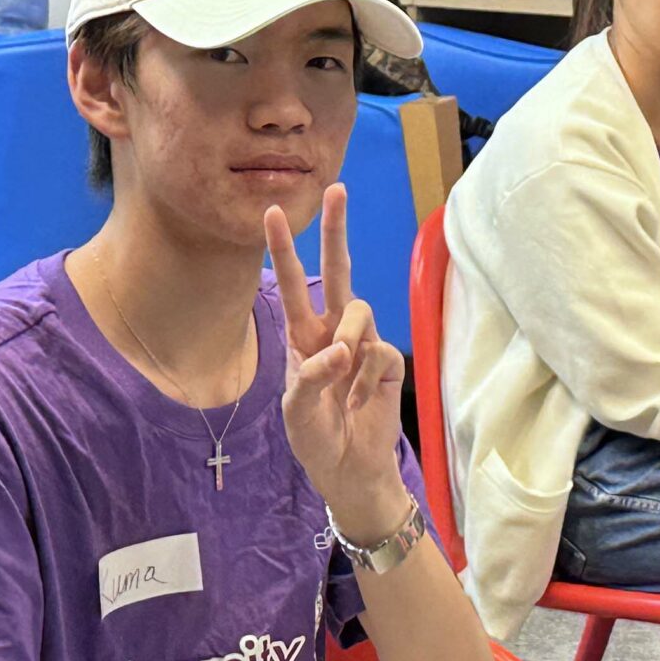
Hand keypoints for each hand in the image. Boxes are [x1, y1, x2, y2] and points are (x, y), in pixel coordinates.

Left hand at [265, 185, 408, 543]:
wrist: (347, 470)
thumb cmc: (315, 438)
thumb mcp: (296, 410)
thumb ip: (312, 377)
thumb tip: (341, 350)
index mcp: (303, 337)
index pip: (292, 285)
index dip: (283, 250)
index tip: (271, 211)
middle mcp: (333, 332)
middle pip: (337, 271)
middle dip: (335, 231)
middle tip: (335, 189)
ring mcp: (363, 344)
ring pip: (358, 309)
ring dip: (347, 339)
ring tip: (342, 380)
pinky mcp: (388, 362)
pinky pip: (378, 350)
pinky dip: (365, 374)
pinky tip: (360, 399)